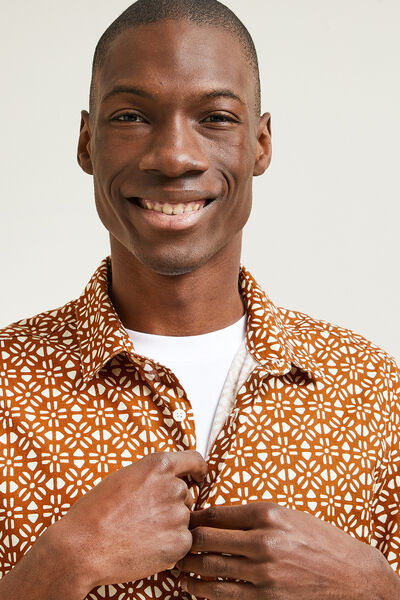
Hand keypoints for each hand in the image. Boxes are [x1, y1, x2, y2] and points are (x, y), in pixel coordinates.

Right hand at [53, 450, 207, 590]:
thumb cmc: (95, 512)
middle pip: (184, 494)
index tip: (199, 476)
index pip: (194, 460)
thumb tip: (164, 480)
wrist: (83, 547)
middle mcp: (173, 487)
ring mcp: (178, 515)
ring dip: (169, 526)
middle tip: (144, 518)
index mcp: (158, 466)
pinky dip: (168, 547)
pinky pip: (182, 542)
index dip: (198, 469)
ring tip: (140, 534)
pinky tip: (145, 548)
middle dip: (170, 505)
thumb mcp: (123, 478)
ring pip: (182, 519)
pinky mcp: (180, 542)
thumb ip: (150, 476)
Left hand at [176, 501, 386, 598]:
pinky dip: (204, 591)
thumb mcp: (288, 515)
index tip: (185, 519)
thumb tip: (217, 517)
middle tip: (175, 541)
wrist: (351, 576)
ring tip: (178, 565)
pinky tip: (195, 587)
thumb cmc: (320, 540)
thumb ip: (253, 515)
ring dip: (189, 567)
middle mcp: (263, 541)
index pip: (215, 513)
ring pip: (210, 568)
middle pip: (206, 539)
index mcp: (267, 514)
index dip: (194, 517)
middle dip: (186, 540)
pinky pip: (224, 596)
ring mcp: (263, 573)